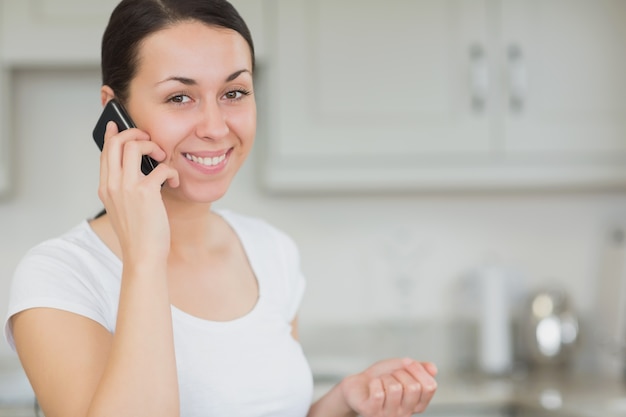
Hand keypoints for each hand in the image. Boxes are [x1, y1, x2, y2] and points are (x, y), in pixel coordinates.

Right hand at [98, 121, 178, 262]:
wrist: (142, 256)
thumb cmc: (138, 234)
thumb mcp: (123, 209)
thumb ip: (124, 189)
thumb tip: (138, 170)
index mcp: (105, 187)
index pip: (105, 152)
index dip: (113, 135)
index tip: (117, 125)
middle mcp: (112, 184)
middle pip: (118, 142)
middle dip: (136, 134)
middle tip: (152, 142)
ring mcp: (127, 187)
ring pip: (135, 146)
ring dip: (154, 147)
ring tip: (163, 159)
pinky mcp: (145, 192)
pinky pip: (162, 167)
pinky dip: (172, 172)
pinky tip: (174, 183)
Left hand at [340, 358, 437, 416]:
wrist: (358, 385)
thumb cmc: (382, 377)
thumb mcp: (402, 368)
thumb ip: (419, 368)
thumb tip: (433, 369)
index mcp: (417, 404)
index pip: (430, 386)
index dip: (418, 369)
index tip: (407, 364)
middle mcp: (406, 413)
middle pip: (414, 387)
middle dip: (400, 372)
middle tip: (391, 375)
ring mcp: (389, 415)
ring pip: (395, 388)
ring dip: (385, 378)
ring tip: (380, 382)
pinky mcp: (372, 413)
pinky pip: (378, 393)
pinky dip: (374, 383)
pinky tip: (372, 386)